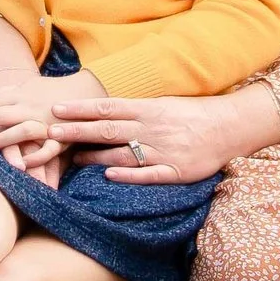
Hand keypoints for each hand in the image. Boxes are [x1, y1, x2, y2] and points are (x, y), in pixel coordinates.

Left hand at [0, 66, 103, 175]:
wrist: (87, 90)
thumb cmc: (51, 91)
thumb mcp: (27, 87)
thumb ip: (6, 94)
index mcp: (20, 94)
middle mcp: (30, 107)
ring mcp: (46, 122)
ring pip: (21, 130)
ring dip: (2, 140)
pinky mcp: (62, 137)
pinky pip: (49, 149)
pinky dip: (35, 157)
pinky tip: (21, 165)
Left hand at [54, 87, 279, 185]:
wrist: (228, 126)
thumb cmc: (190, 114)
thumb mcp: (161, 104)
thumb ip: (132, 110)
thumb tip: (100, 110)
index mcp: (147, 110)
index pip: (106, 108)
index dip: (80, 109)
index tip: (55, 110)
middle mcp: (151, 128)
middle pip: (108, 129)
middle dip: (77, 131)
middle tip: (51, 132)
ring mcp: (163, 150)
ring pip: (123, 153)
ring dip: (95, 156)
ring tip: (70, 159)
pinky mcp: (176, 171)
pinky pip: (149, 174)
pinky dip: (129, 175)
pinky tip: (109, 176)